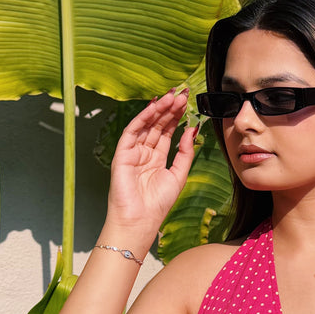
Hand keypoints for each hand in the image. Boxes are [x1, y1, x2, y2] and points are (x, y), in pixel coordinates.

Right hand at [104, 90, 198, 243]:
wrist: (140, 221)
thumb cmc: (157, 204)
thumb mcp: (179, 175)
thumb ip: (185, 152)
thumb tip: (192, 129)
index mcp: (156, 158)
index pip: (167, 132)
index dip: (176, 116)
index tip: (187, 102)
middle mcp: (144, 153)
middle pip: (157, 125)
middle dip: (169, 109)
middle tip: (182, 93)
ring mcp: (132, 152)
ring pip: (146, 125)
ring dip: (158, 110)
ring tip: (172, 96)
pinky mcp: (122, 154)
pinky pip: (132, 131)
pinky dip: (143, 118)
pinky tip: (154, 107)